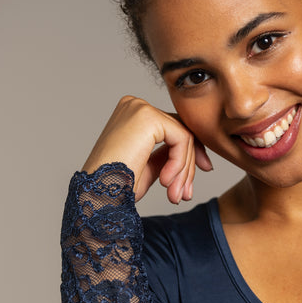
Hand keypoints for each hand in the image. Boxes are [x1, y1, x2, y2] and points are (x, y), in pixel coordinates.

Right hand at [82, 96, 212, 202]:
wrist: (99, 196)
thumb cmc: (117, 186)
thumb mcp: (150, 166)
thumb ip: (168, 153)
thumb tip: (192, 152)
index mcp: (132, 114)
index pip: (173, 127)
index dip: (191, 152)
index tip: (202, 172)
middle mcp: (135, 105)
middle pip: (180, 131)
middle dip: (189, 165)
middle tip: (186, 194)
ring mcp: (140, 108)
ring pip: (184, 137)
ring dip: (184, 171)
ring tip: (174, 194)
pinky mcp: (147, 117)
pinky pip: (181, 139)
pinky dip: (179, 164)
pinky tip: (165, 182)